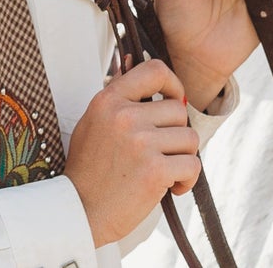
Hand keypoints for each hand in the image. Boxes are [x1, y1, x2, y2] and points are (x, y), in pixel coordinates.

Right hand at [64, 58, 200, 246]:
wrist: (80, 212)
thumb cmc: (88, 169)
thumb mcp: (93, 121)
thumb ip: (116, 94)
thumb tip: (131, 60)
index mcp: (109, 100)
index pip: (154, 70)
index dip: (173, 84)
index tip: (175, 100)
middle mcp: (124, 115)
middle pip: (178, 110)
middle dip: (176, 133)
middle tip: (163, 152)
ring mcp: (140, 142)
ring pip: (189, 138)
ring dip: (183, 157)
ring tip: (166, 170)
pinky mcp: (154, 170)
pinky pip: (192, 164)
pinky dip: (187, 178)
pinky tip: (172, 187)